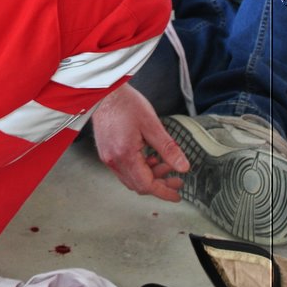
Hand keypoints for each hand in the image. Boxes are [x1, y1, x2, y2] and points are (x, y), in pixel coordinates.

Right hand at [91, 84, 189, 202]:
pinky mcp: (106, 151)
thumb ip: (168, 148)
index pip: (147, 185)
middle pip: (138, 185)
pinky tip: (148, 157)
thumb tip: (183, 167)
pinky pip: (123, 169)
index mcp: (125, 155)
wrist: (103, 91)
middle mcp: (113, 160)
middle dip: (159, 185)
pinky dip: (138, 169)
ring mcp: (107, 157)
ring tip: (164, 164)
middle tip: (176, 179)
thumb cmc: (125, 103)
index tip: (177, 195)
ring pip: (131, 178)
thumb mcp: (151, 125)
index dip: (164, 192)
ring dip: (149, 176)